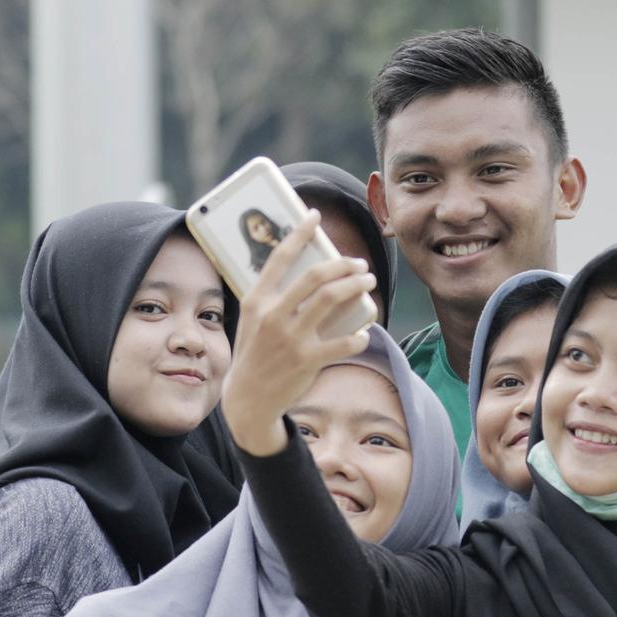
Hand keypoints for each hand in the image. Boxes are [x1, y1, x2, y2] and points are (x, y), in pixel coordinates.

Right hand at [223, 210, 374, 455]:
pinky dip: (359, 335)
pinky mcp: (308, 361)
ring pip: (333, 299)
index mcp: (256, 301)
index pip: (280, 257)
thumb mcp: (252, 320)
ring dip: (357, 285)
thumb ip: (273, 297)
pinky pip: (344, 341)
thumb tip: (305, 271)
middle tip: (360, 264)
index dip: (300, 233)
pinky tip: (364, 332)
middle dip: (344, 264)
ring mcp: (291, 338)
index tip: (315, 216)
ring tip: (368, 282)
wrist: (248, 399)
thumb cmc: (254, 353)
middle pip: (315, 276)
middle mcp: (273, 315)